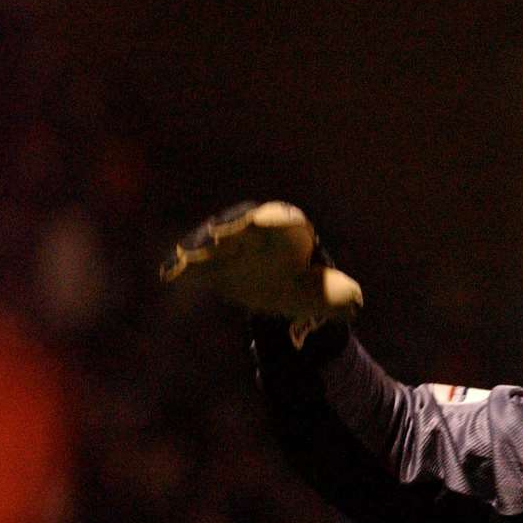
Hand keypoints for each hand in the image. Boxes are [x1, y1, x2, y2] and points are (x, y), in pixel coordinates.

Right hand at [162, 201, 361, 320]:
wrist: (280, 291)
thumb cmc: (307, 284)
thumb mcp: (327, 292)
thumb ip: (340, 296)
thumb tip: (354, 303)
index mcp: (289, 229)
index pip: (283, 218)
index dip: (275, 219)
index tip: (264, 219)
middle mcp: (255, 230)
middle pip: (240, 223)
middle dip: (230, 228)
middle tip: (218, 235)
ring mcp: (229, 244)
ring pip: (211, 239)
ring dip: (199, 245)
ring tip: (187, 256)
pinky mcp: (210, 263)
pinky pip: (192, 262)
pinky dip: (180, 266)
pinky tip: (167, 275)